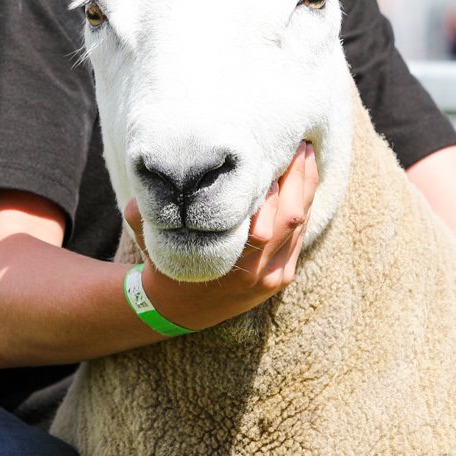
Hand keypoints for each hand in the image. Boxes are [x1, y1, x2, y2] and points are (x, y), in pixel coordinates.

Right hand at [129, 142, 318, 330]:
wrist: (176, 311)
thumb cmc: (165, 262)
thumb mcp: (151, 235)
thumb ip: (148, 207)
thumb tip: (156, 171)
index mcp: (225, 256)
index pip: (264, 211)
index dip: (275, 179)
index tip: (275, 151)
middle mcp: (253, 270)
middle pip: (292, 214)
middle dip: (300, 176)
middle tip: (302, 145)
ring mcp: (270, 277)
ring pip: (301, 226)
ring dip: (307, 190)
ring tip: (307, 159)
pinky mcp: (279, 280)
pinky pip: (300, 240)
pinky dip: (305, 211)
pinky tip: (305, 189)